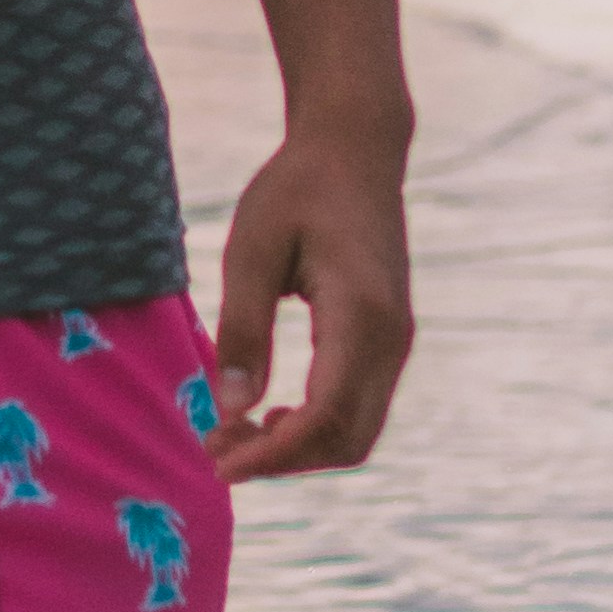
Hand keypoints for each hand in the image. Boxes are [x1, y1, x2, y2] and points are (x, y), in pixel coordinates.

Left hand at [207, 122, 412, 481]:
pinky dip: (316, 428)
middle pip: (349, 440)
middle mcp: (390, 338)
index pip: (326, 416)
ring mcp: (396, 342)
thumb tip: (232, 409)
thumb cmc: (296, 189)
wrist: (356, 150)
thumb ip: (242, 328)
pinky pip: (360, 407)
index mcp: (360, 313)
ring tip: (234, 434)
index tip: (217, 460)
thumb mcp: (251, 249)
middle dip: (283, 461)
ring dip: (299, 449)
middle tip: (216, 448)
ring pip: (358, 432)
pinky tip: (269, 415)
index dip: (274, 454)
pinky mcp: (388, 341)